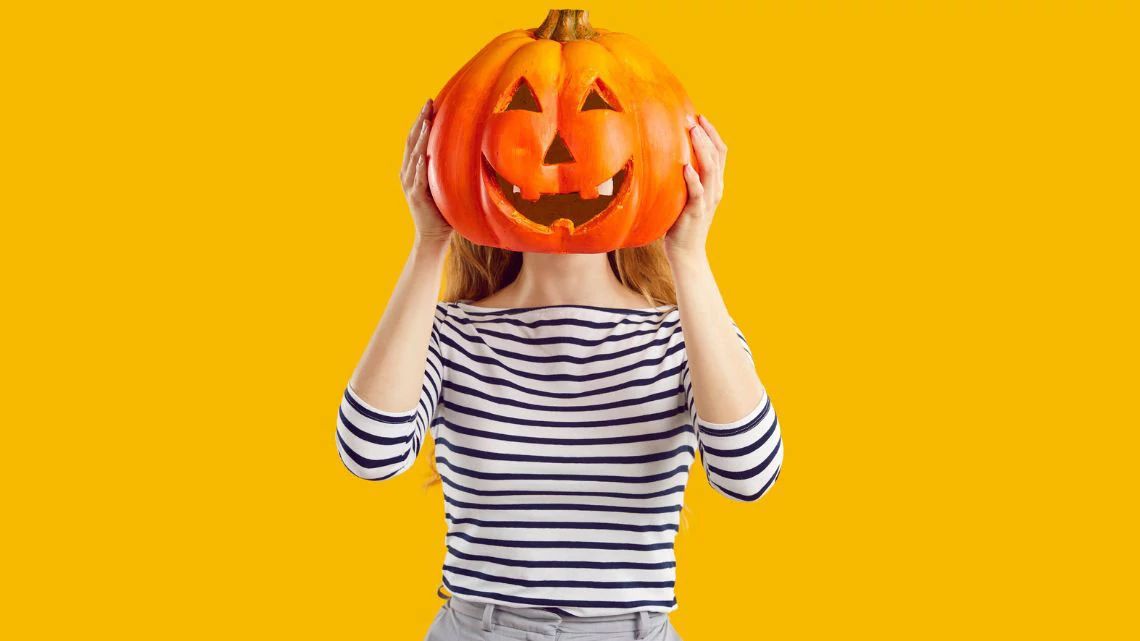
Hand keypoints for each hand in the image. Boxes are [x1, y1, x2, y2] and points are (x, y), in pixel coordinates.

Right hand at [401, 98, 452, 245]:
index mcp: (414, 168)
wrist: (433, 236)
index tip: (429, 103)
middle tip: (427, 103)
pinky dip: (419, 166)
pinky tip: (422, 156)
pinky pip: (417, 178)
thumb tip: (470, 151)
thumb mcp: (446, 185)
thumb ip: (450, 168)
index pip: (416, 139)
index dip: (421, 120)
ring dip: (419, 138)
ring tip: (425, 122)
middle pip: (412, 141)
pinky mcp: (416, 196)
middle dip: (419, 121)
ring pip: (413, 156)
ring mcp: (411, 184)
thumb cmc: (443, 211)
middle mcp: (409, 173)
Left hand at [664, 114, 726, 260]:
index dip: (713, 133)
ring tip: (692, 132)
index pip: (720, 152)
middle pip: (718, 155)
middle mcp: (715, 188)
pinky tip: (686, 167)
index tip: (700, 117)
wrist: (687, 252)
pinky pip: (698, 192)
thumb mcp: (685, 195)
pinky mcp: (697, 212)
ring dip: (702, 148)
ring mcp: (708, 200)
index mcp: (715, 183)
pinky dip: (694, 178)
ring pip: (711, 169)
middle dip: (707, 134)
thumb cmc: (681, 222)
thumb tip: (664, 156)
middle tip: (694, 118)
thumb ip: (682, 178)